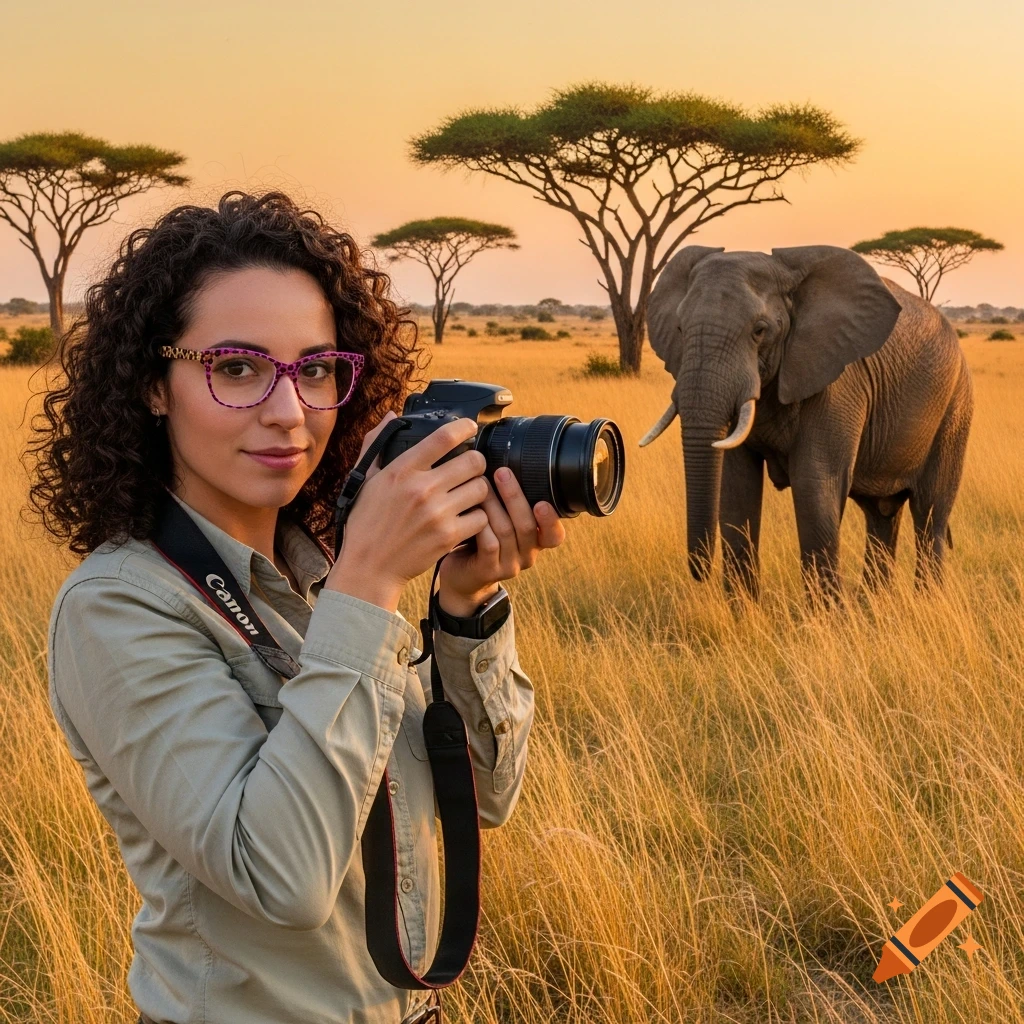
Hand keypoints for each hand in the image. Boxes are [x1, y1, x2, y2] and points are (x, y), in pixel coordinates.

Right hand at [324, 413, 495, 611]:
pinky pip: (481, 518)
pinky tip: (466, 519)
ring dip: (479, 491)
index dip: (464, 427)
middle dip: (476, 463)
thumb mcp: (365, 480)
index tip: (471, 426)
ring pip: (481, 488)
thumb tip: (392, 416)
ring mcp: (437, 513)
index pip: (442, 437)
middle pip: (473, 461)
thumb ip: (378, 444)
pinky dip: (478, 519)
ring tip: (468, 496)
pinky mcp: (448, 536)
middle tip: (471, 470)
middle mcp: (421, 489)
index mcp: (401, 470)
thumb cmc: (367, 522)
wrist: (369, 567)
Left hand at [437, 465, 565, 616]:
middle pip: (527, 526)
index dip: (551, 519)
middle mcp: (528, 555)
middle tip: (502, 472)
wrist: (462, 574)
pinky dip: (481, 525)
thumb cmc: (480, 538)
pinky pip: (489, 545)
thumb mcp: (500, 520)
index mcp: (535, 541)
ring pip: (507, 532)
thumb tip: (503, 462)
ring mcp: (509, 565)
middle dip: (515, 497)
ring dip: (494, 505)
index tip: (542, 501)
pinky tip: (471, 509)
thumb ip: (508, 502)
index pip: (555, 535)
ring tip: (480, 484)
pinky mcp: (489, 571)